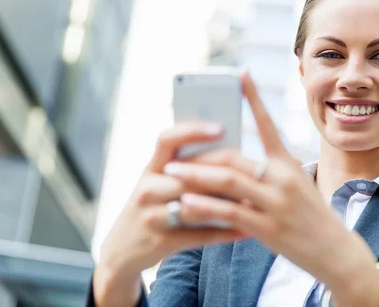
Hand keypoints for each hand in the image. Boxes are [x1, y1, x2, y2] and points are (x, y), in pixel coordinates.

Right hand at [93, 123, 244, 306]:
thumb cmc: (152, 208)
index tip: (221, 127)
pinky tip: (247, 230)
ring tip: (255, 200)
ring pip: (196, 206)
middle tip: (254, 170)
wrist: (122, 250)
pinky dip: (225, 233)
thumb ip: (185, 169)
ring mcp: (152, 216)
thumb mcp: (158, 183)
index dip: (193, 131)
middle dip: (223, 173)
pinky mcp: (161, 242)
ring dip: (229, 203)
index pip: (167, 140)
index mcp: (150, 168)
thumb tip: (230, 153)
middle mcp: (148, 188)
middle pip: (189, 175)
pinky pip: (199, 235)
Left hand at [164, 73, 378, 296]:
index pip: (268, 124)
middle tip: (174, 155)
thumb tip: (235, 166)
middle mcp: (283, 178)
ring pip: (229, 182)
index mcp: (289, 164)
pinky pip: (230, 213)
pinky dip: (205, 207)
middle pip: (234, 157)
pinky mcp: (269, 228)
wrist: (337, 252)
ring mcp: (276, 203)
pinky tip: (186, 203)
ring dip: (196, 176)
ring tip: (172, 173)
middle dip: (201, 155)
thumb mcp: (298, 185)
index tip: (240, 74)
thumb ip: (269, 173)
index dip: (254, 97)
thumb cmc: (313, 217)